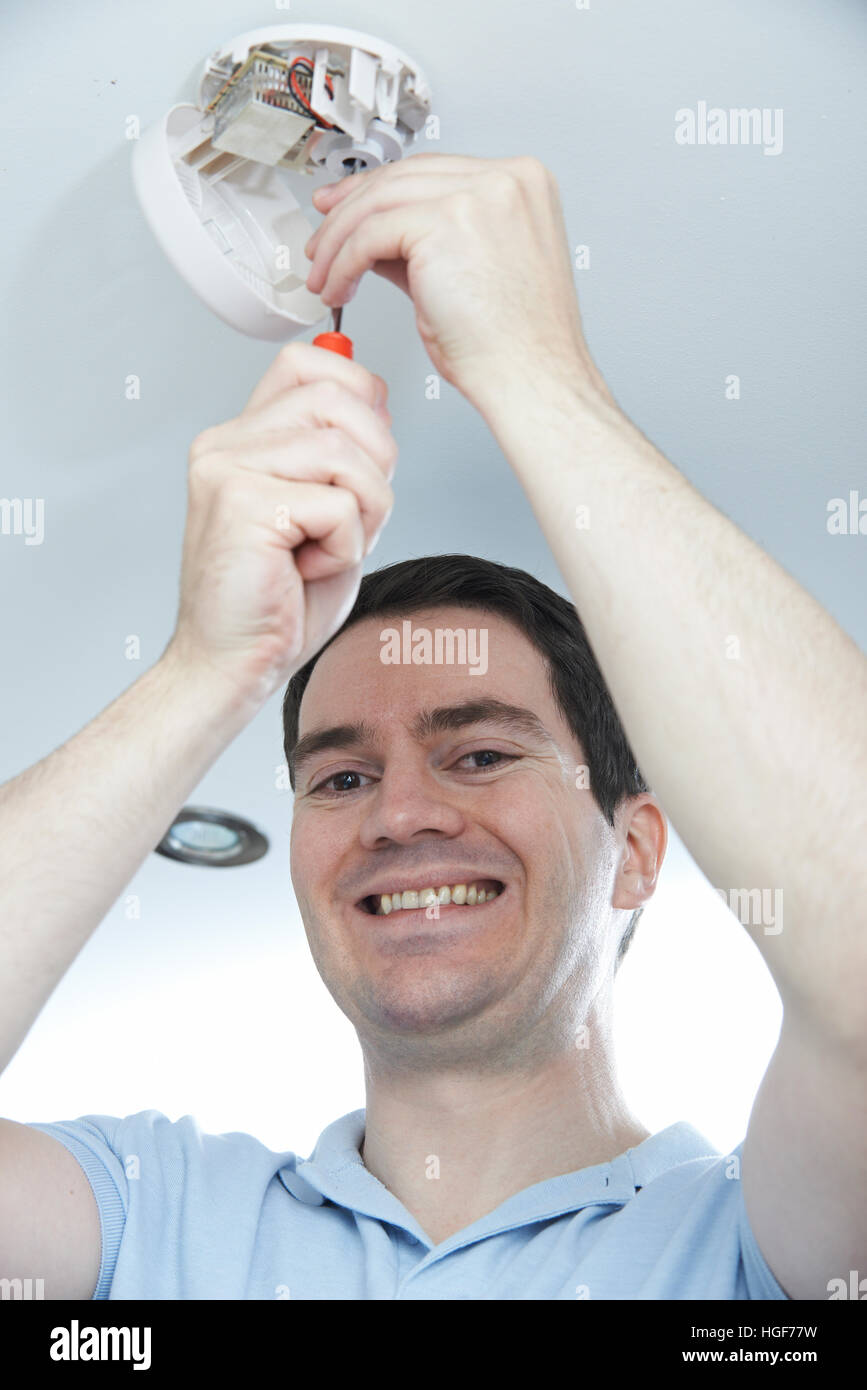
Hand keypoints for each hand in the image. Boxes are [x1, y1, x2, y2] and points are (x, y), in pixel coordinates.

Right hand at [165, 342, 397, 705]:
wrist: (232, 666)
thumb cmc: (279, 600)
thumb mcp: (325, 511)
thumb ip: (343, 454)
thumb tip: (377, 398)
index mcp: (240, 439)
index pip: (307, 363)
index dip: (358, 393)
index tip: (364, 454)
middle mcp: (225, 444)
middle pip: (338, 398)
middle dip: (376, 462)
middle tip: (352, 519)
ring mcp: (227, 470)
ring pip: (346, 451)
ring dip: (363, 511)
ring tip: (325, 549)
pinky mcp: (242, 505)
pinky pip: (339, 504)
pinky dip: (345, 547)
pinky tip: (306, 570)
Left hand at [304, 152, 610, 404]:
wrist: (530, 379)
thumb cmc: (512, 345)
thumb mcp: (468, 273)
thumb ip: (426, 242)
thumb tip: (375, 234)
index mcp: (522, 184)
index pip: (432, 171)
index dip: (380, 190)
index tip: (345, 207)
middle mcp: (506, 179)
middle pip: (403, 177)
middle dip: (350, 209)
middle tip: (322, 241)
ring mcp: (479, 194)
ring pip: (381, 201)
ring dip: (340, 241)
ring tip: (325, 277)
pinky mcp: (447, 222)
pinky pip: (372, 235)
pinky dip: (344, 263)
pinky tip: (339, 288)